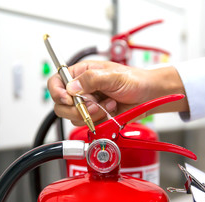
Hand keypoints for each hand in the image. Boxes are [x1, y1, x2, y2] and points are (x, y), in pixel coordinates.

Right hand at [48, 60, 188, 125]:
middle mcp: (81, 89)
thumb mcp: (113, 75)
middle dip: (77, 108)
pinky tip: (110, 110)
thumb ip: (91, 79)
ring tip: (108, 104)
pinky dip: (99, 120)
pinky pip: (87, 124)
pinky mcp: (94, 116)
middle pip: (61, 104)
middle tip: (93, 105)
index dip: (57, 91)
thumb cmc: (133, 80)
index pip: (56, 81)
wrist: (148, 95)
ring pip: (73, 116)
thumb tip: (72, 87)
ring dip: (92, 114)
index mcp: (81, 74)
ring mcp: (87, 104)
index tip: (67, 98)